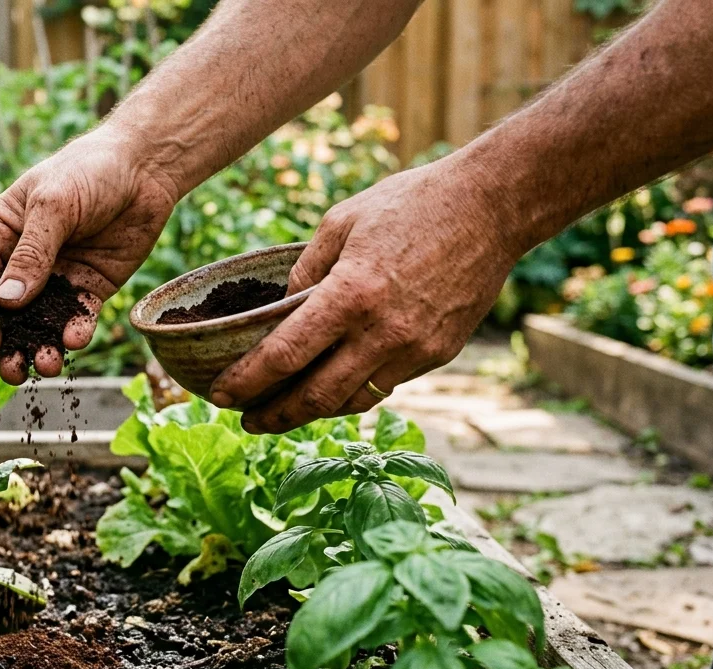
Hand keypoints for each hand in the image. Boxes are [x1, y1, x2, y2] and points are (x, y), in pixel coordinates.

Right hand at [0, 128, 179, 384]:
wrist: (146, 168)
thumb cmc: (89, 170)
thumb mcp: (53, 206)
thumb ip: (31, 254)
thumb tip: (6, 302)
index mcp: (0, 234)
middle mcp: (23, 260)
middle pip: (7, 311)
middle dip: (9, 343)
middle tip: (13, 371)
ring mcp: (56, 276)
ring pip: (41, 321)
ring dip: (41, 346)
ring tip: (47, 365)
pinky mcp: (89, 287)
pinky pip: (77, 316)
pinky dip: (75, 331)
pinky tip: (76, 340)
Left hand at [209, 160, 519, 432]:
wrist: (492, 206)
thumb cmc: (410, 203)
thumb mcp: (341, 222)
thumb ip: (305, 271)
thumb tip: (280, 309)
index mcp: (348, 295)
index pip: (284, 356)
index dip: (246, 383)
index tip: (220, 396)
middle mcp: (381, 331)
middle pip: (315, 397)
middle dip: (274, 416)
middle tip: (247, 421)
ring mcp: (414, 349)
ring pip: (352, 401)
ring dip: (314, 412)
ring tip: (285, 411)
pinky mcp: (438, 354)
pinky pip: (385, 384)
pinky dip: (354, 391)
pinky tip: (335, 386)